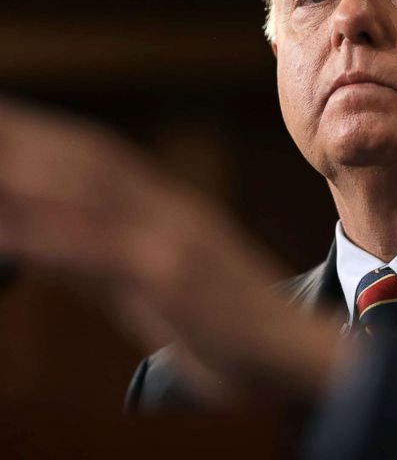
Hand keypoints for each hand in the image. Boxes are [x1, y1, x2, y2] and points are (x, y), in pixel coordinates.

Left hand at [0, 95, 348, 404]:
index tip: (2, 118)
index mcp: (166, 212)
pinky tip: (7, 229)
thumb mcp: (148, 288)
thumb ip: (96, 260)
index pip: (95, 162)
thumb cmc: (227, 326)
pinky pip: (104, 250)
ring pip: (92, 192)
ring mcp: (174, 237)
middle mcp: (169, 212)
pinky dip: (51, 235)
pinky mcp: (176, 273)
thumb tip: (39, 241)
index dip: (42, 136)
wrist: (295, 350)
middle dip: (26, 136)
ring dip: (29, 170)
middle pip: (88, 162)